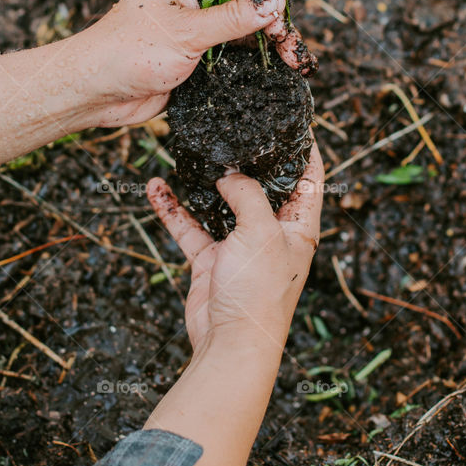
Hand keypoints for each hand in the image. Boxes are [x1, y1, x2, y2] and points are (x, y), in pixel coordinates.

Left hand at [67, 0, 313, 127]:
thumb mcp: (187, 31)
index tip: (285, 26)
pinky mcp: (187, 68)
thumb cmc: (128, 52)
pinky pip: (224, 65)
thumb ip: (232, 18)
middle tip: (294, 54)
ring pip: (235, 41)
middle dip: (271, 30)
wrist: (92, 94)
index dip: (267, 3)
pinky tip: (269, 77)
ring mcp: (187, 39)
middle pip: (242, 14)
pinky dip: (246, 70)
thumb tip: (274, 2)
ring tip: (293, 65)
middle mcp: (188, 9)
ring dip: (262, 51)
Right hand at [146, 142, 323, 352]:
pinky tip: (156, 188)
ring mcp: (241, 247)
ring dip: (206, 183)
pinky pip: (191, 228)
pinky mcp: (212, 261)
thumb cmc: (259, 294)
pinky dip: (173, 209)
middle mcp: (272, 234)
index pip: (310, 179)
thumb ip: (247, 194)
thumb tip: (229, 175)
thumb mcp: (261, 232)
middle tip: (234, 130)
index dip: (306, 149)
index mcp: (299, 226)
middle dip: (249, 161)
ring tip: (191, 153)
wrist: (230, 345)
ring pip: (223, 204)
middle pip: (263, 187)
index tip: (295, 121)